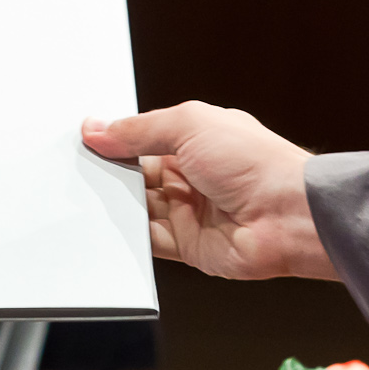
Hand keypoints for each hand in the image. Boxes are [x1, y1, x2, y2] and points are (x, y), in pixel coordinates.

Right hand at [79, 103, 332, 280]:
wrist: (288, 215)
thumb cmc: (257, 163)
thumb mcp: (189, 125)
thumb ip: (139, 129)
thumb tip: (97, 129)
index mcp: (196, 139)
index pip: (143, 138)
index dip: (115, 140)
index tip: (84, 141)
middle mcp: (192, 174)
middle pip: (137, 173)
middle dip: (111, 172)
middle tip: (80, 168)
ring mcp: (191, 210)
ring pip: (138, 206)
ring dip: (117, 202)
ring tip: (89, 195)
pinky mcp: (189, 244)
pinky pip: (149, 239)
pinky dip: (129, 233)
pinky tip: (111, 224)